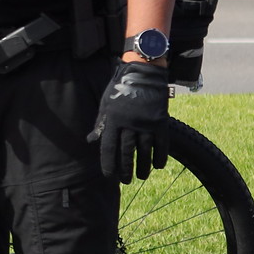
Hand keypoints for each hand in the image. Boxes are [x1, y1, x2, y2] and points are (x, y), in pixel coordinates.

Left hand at [87, 61, 169, 183]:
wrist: (143, 72)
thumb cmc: (120, 88)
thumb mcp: (105, 104)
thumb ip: (100, 124)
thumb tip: (91, 141)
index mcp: (113, 119)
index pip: (109, 147)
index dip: (109, 164)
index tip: (109, 176)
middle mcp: (129, 123)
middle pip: (127, 152)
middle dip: (125, 169)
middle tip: (125, 181)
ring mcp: (146, 123)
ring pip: (144, 151)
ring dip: (143, 167)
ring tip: (141, 177)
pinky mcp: (161, 121)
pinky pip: (162, 144)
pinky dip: (160, 156)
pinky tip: (157, 166)